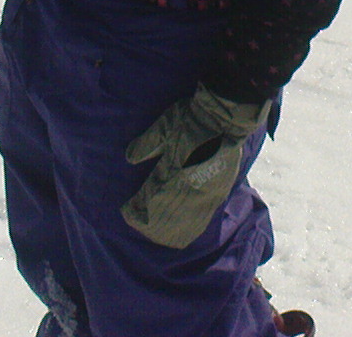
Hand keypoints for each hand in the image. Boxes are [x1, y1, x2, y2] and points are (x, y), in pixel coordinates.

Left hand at [122, 84, 272, 248]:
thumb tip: (129, 158)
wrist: (225, 118)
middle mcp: (187, 188)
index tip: (127, 211)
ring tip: (158, 232)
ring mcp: (204, 194)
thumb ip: (147, 144)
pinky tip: (184, 232)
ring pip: (183, 223)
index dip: (136, 211)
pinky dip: (189, 227)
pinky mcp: (218, 193)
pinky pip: (203, 219)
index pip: (148, 201)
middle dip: (149, 225)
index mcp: (171, 172)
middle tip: (139, 222)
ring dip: (168, 230)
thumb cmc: (192, 119)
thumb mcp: (164, 126)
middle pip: (164, 218)